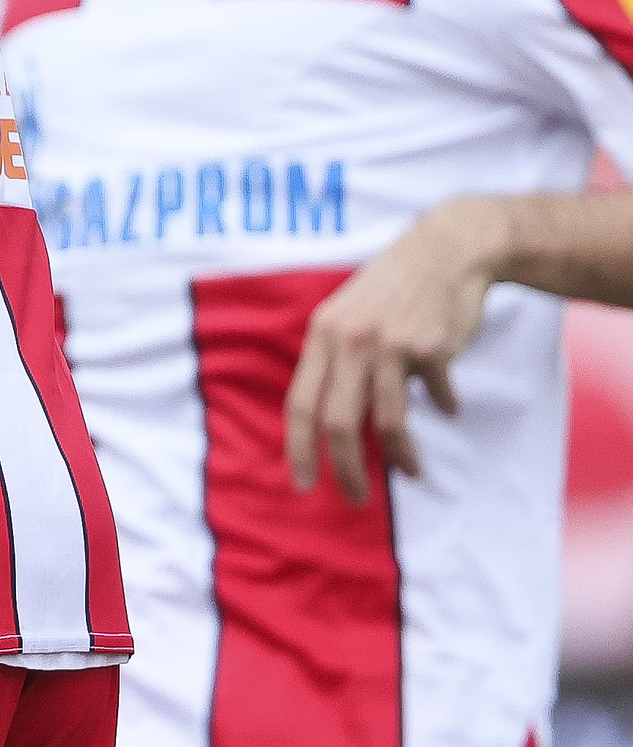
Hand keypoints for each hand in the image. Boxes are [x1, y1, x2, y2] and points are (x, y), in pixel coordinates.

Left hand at [282, 196, 510, 502]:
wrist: (447, 249)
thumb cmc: (393, 288)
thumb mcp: (348, 314)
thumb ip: (336, 360)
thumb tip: (330, 421)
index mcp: (322, 334)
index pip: (299, 402)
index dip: (298, 448)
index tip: (302, 483)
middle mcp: (350, 340)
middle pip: (338, 420)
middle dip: (345, 468)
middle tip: (354, 498)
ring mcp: (390, 343)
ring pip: (388, 419)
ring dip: (401, 454)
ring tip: (411, 472)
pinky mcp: (431, 346)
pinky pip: (435, 393)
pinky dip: (443, 405)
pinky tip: (449, 407)